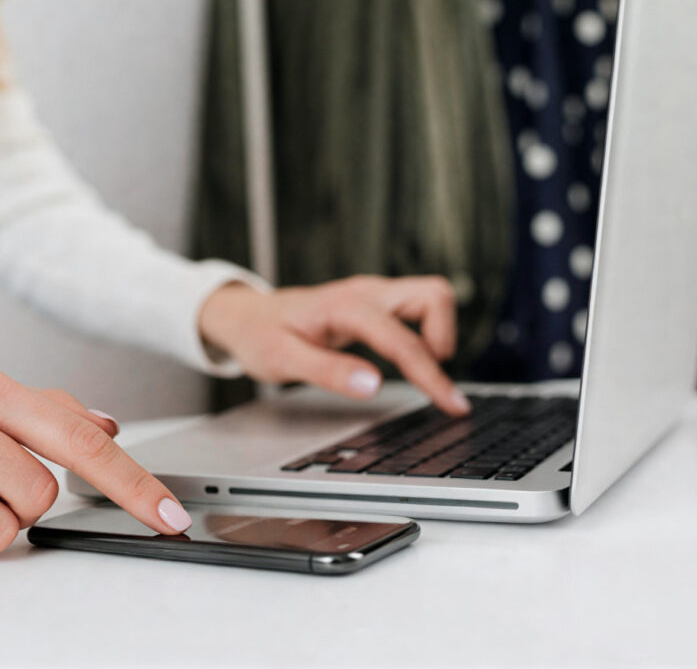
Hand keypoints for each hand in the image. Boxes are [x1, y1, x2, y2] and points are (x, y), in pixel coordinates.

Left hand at [198, 275, 470, 415]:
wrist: (245, 315)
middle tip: (432, 379)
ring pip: (431, 297)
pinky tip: (413, 362)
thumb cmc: (260, 335)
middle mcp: (366, 292)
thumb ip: (328, 372)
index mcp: (344, 307)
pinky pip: (417, 309)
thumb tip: (372, 385)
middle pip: (434, 295)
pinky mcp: (376, 303)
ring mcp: (373, 294)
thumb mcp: (283, 360)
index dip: (430, 374)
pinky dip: (426, 334)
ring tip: (422, 371)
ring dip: (439, 333)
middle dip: (445, 338)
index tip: (451, 404)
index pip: (401, 338)